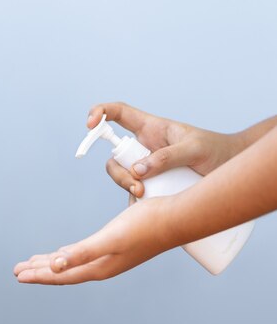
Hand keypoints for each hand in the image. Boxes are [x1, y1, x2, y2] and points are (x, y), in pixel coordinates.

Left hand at [13, 197, 175, 284]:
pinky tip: (65, 251)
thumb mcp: (110, 239)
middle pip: (63, 270)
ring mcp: (109, 256)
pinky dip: (69, 253)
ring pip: (72, 261)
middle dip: (40, 270)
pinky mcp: (115, 244)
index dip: (39, 275)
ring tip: (34, 261)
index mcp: (99, 267)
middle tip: (18, 270)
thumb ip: (82, 253)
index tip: (18, 274)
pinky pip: (83, 252)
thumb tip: (56, 266)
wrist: (176, 218)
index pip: (61, 275)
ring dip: (52, 262)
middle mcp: (102, 265)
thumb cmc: (146, 227)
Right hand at [88, 102, 243, 200]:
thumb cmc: (216, 150)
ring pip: (123, 177)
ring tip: (144, 197)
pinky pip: (135, 196)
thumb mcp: (194, 149)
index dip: (100, 113)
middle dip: (118, 173)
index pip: (118, 114)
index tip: (89, 125)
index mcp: (151, 128)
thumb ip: (165, 157)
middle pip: (115, 156)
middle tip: (136, 186)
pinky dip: (137, 205)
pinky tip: (148, 210)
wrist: (233, 168)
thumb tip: (137, 172)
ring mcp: (147, 168)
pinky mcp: (153, 187)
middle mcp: (144, 147)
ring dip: (127, 188)